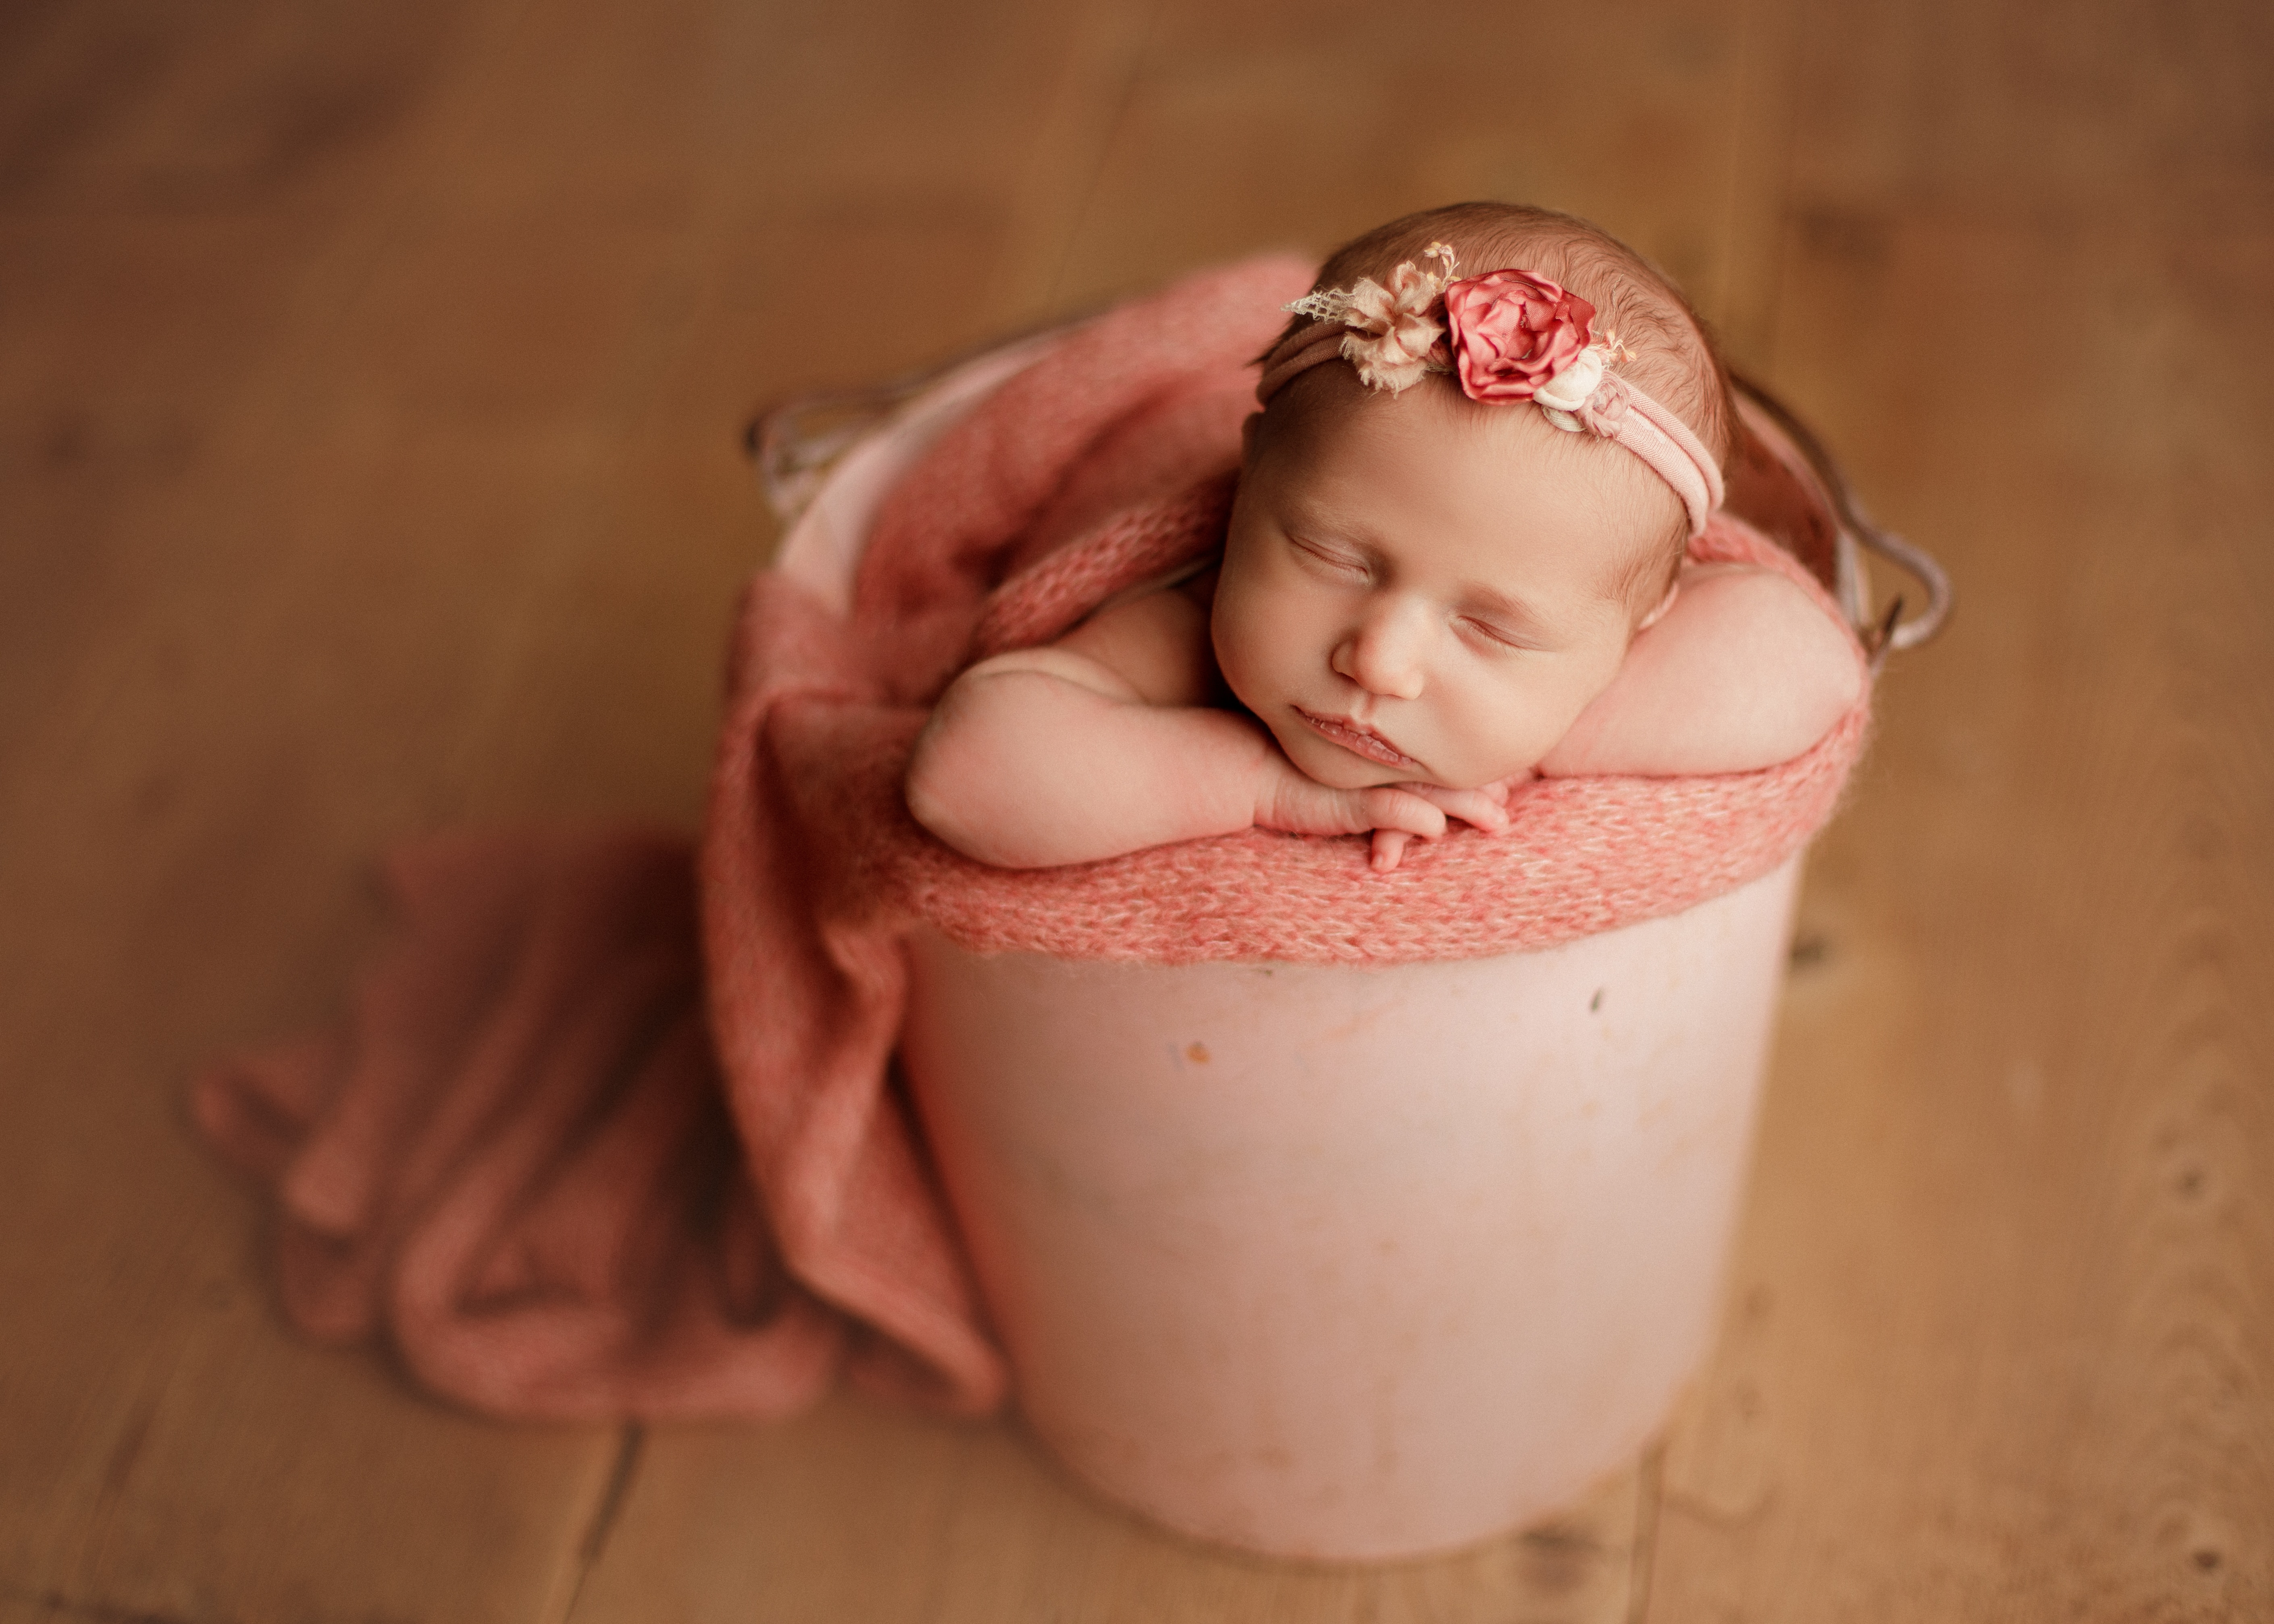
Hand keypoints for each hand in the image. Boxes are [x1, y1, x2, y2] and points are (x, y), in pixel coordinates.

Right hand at [1255, 758, 1511, 873]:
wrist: (1250, 770)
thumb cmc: (1297, 781)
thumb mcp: (1351, 795)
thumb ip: (1388, 802)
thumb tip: (1436, 821)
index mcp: (1390, 761)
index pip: (1443, 766)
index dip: (1477, 777)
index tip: (1507, 788)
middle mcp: (1387, 766)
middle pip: (1447, 776)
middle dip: (1484, 792)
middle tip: (1512, 810)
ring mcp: (1371, 781)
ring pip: (1431, 790)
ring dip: (1467, 806)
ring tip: (1497, 821)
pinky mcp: (1351, 800)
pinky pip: (1389, 808)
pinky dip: (1414, 816)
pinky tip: (1436, 828)